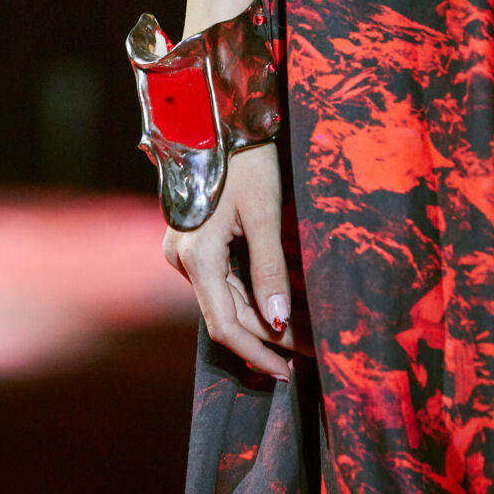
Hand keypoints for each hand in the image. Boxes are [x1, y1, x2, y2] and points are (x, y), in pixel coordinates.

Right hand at [162, 142, 301, 380]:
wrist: (214, 121)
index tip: (287, 371)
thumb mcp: (264, 214)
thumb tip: (281, 323)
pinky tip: (281, 303)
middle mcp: (183, 258)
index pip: (225, 324)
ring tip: (304, 330)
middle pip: (227, 313)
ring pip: (226, 298)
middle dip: (268, 335)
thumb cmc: (243, 160)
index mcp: (197, 256)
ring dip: (262, 316)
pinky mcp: (195, 241)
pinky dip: (251, 294)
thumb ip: (271, 270)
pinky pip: (223, 279)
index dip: (257, 352)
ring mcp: (186, 250)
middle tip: (310, 349)